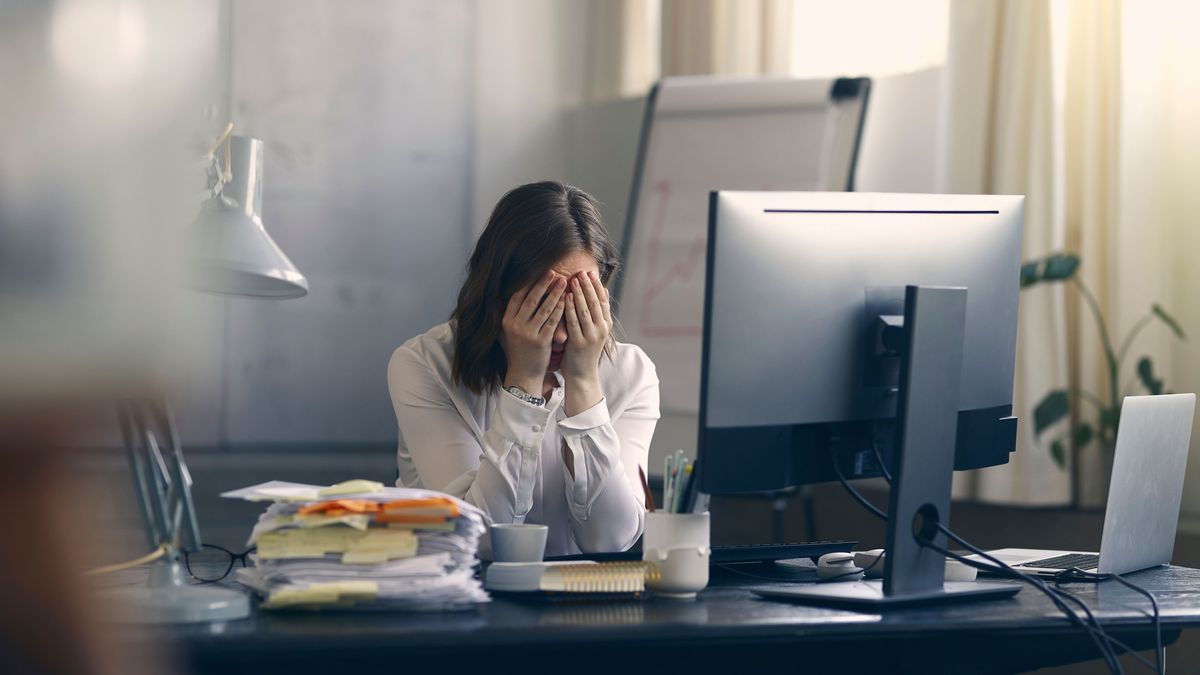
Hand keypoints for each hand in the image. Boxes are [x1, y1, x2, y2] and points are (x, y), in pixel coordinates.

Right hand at [501, 272, 565, 395]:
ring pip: (543, 308)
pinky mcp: (540, 342)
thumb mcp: (507, 332)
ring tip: (564, 281)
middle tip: (554, 271)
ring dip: (555, 293)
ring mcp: (528, 334)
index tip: (538, 271)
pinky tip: (567, 300)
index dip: (528, 283)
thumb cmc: (518, 351)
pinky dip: (560, 309)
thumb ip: (508, 314)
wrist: (523, 374)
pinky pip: (552, 322)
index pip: (517, 296)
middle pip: (531, 299)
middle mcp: (515, 326)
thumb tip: (502, 295)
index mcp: (506, 321)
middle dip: (543, 283)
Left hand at [562, 271, 610, 414]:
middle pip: (595, 303)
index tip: (591, 273)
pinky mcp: (580, 343)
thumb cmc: (584, 352)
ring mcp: (592, 336)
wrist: (582, 376)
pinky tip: (566, 296)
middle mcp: (602, 329)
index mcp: (606, 325)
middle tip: (582, 271)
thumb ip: (597, 313)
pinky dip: (570, 307)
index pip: (603, 301)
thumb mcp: (593, 330)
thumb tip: (603, 291)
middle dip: (588, 286)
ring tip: (574, 279)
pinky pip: (574, 321)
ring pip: (586, 310)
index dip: (597, 286)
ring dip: (579, 293)